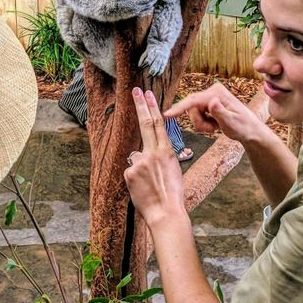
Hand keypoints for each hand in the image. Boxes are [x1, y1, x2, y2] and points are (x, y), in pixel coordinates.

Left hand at [124, 88, 185, 226]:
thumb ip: (159, 157)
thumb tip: (146, 153)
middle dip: (140, 105)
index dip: (151, 107)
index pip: (158, 124)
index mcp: (167, 151)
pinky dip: (134, 179)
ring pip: (136, 157)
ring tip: (149, 184)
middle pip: (145, 124)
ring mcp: (140, 161)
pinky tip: (142, 188)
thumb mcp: (173, 169)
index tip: (147, 94)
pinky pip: (130, 171)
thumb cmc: (172, 194)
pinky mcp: (130, 172)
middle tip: (136, 90)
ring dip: (141, 169)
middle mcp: (153, 152)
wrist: (166, 212)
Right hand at [164, 82, 266, 143]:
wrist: (250, 131)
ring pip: (193, 112)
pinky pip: (197, 114)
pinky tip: (215, 125)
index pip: (194, 100)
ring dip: (201, 124)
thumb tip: (212, 101)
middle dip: (199, 122)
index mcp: (217, 93)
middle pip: (191, 108)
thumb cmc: (244, 127)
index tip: (167, 115)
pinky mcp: (209, 103)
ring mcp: (210, 97)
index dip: (179, 108)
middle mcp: (212, 91)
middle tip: (211, 130)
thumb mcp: (232, 123)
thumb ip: (221, 112)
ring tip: (215, 128)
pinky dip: (204, 123)